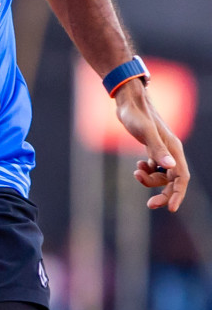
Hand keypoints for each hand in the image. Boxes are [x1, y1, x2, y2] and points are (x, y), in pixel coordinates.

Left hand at [115, 81, 189, 211]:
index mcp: (174, 149)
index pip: (181, 178)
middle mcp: (172, 151)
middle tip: (150, 205)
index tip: (170, 208)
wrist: (128, 101)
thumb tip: (170, 166)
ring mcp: (163, 151)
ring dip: (150, 179)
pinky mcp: (153, 148)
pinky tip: (138, 167)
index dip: (178, 194)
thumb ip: (157, 149)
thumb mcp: (145, 132)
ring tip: (136, 172)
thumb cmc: (136, 114)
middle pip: (173, 181)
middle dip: (163, 193)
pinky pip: (155, 168)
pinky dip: (146, 172)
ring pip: (162, 176)